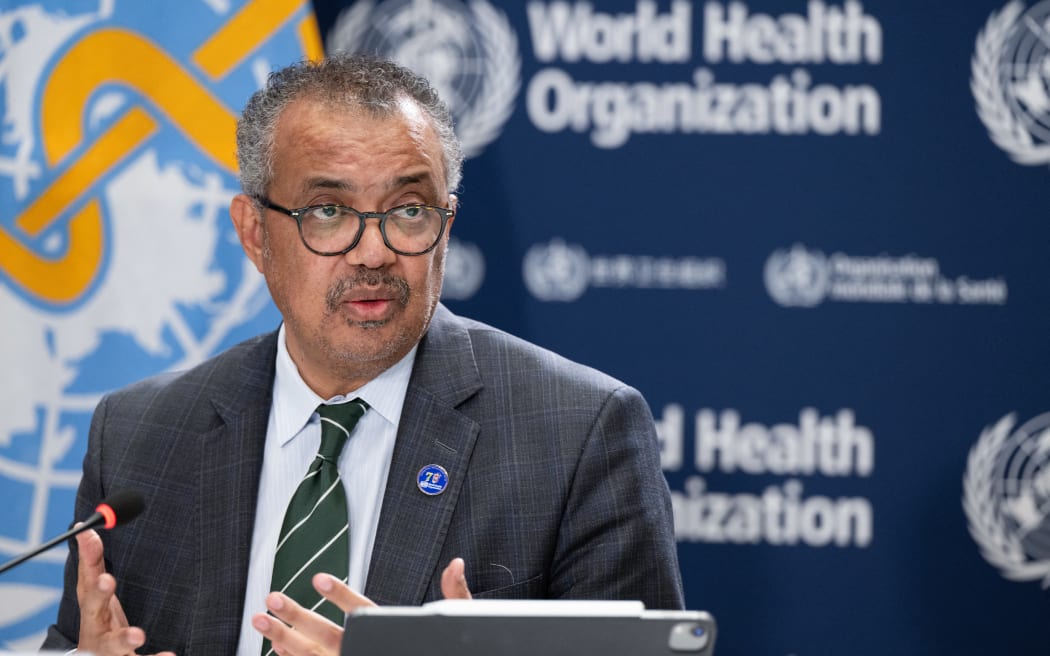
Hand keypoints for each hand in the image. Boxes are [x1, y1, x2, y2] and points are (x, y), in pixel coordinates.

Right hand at [74, 527, 174, 655]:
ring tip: (138, 634)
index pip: (87, 578)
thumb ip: (93, 563)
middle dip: (99, 594)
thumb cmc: (99, 622)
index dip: (89, 560)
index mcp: (92, 608)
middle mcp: (96, 629)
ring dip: (124, 638)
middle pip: (94, 611)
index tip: (91, 537)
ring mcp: (108, 650)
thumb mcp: (94, 594)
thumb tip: (84, 529)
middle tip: (107, 580)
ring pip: (113, 645)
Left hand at [253, 557, 472, 655]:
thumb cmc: (438, 652)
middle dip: (296, 618)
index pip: (364, 615)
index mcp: (388, 640)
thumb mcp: (452, 623)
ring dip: (282, 638)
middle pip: (327, 638)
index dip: (341, 596)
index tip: (319, 579)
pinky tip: (275, 646)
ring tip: (260, 619)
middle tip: (272, 598)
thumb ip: (453, 594)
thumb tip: (456, 564)